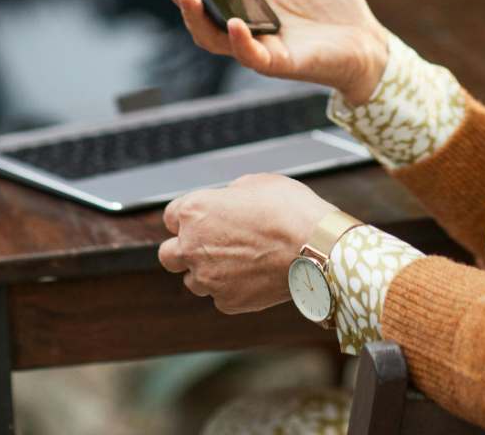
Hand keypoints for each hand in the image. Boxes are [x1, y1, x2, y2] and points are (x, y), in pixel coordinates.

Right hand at [153, 0, 386, 104]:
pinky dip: (239, 41)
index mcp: (245, 0)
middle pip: (200, 14)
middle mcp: (244, 26)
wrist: (366, 38)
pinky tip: (233, 23)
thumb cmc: (330, 4)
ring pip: (214, 38)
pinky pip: (251, 56)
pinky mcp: (280, 62)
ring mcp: (260, 46)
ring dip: (197, 17)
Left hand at [158, 173, 334, 312]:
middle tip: (209, 243)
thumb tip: (228, 203)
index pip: (169, 216)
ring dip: (206, 271)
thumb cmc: (290, 209)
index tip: (202, 218)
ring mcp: (208, 279)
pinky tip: (254, 274)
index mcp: (195, 212)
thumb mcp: (257, 183)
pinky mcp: (227, 302)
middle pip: (167, 254)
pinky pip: (220, 296)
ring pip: (192, 280)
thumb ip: (230, 195)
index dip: (187, 215)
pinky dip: (231, 287)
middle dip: (183, 248)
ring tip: (237, 260)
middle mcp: (193, 247)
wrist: (316, 246)